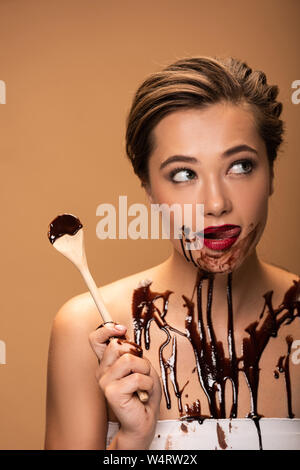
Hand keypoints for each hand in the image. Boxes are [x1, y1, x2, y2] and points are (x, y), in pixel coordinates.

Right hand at [89, 323, 161, 448]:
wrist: (145, 419)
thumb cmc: (144, 392)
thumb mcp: (141, 365)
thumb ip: (131, 351)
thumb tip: (123, 335)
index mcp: (107, 362)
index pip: (96, 339)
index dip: (107, 329)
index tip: (122, 329)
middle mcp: (102, 371)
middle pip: (117, 346)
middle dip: (137, 355)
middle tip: (141, 370)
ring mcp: (104, 381)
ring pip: (128, 359)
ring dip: (144, 370)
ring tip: (144, 382)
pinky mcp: (111, 393)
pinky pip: (136, 378)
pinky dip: (147, 384)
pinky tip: (143, 393)